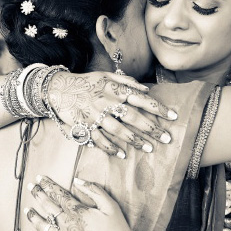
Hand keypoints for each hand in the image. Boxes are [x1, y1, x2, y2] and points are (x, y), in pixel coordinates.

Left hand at [26, 175, 136, 230]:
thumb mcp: (110, 206)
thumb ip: (94, 191)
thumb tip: (77, 180)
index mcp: (78, 211)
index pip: (58, 194)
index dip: (47, 184)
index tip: (39, 177)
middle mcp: (67, 225)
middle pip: (48, 207)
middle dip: (38, 195)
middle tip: (30, 187)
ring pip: (43, 226)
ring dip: (33, 217)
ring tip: (28, 210)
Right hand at [46, 70, 177, 158]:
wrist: (58, 88)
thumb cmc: (87, 83)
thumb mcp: (106, 76)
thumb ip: (126, 81)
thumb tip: (146, 89)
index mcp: (114, 89)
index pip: (140, 98)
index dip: (158, 107)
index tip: (173, 116)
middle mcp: (106, 102)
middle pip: (132, 116)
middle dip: (150, 128)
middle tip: (166, 138)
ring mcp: (95, 116)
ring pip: (117, 130)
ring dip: (134, 140)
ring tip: (148, 148)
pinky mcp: (84, 126)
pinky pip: (99, 139)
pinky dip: (110, 148)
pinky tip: (122, 154)